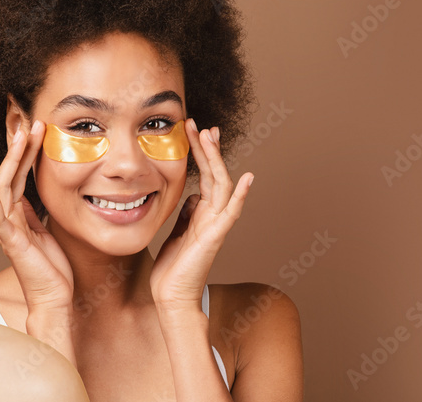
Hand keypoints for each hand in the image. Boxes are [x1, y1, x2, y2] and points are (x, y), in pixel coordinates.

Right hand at [0, 122, 73, 312]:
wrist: (53, 297)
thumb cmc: (50, 267)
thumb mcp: (44, 230)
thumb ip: (32, 212)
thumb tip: (27, 193)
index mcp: (16, 212)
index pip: (16, 173)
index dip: (20, 149)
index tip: (24, 125)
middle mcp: (7, 216)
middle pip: (6, 173)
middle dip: (11, 144)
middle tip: (19, 116)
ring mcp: (6, 228)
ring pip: (2, 186)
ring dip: (8, 159)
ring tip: (15, 134)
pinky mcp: (10, 242)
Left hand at [150, 119, 252, 310]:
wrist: (171, 297)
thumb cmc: (172, 269)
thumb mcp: (176, 233)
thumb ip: (186, 215)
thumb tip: (191, 197)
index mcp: (202, 213)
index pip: (204, 176)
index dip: (201, 153)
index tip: (194, 130)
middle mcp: (212, 216)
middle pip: (214, 174)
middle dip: (207, 148)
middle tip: (199, 124)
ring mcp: (216, 225)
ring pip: (222, 185)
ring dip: (216, 159)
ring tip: (210, 135)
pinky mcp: (215, 238)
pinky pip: (231, 213)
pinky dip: (241, 195)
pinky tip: (249, 178)